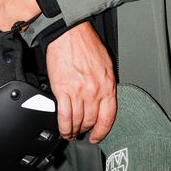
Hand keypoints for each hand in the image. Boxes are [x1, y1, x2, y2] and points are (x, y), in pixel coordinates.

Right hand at [46, 23, 115, 142]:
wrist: (69, 33)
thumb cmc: (86, 44)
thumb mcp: (106, 64)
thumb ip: (106, 83)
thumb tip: (103, 99)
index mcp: (108, 84)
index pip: (108, 117)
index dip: (102, 131)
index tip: (97, 137)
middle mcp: (94, 91)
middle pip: (91, 121)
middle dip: (86, 130)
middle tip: (81, 134)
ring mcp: (78, 92)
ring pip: (77, 121)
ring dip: (74, 131)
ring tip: (71, 133)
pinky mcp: (62, 90)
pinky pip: (64, 117)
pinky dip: (63, 127)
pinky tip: (63, 130)